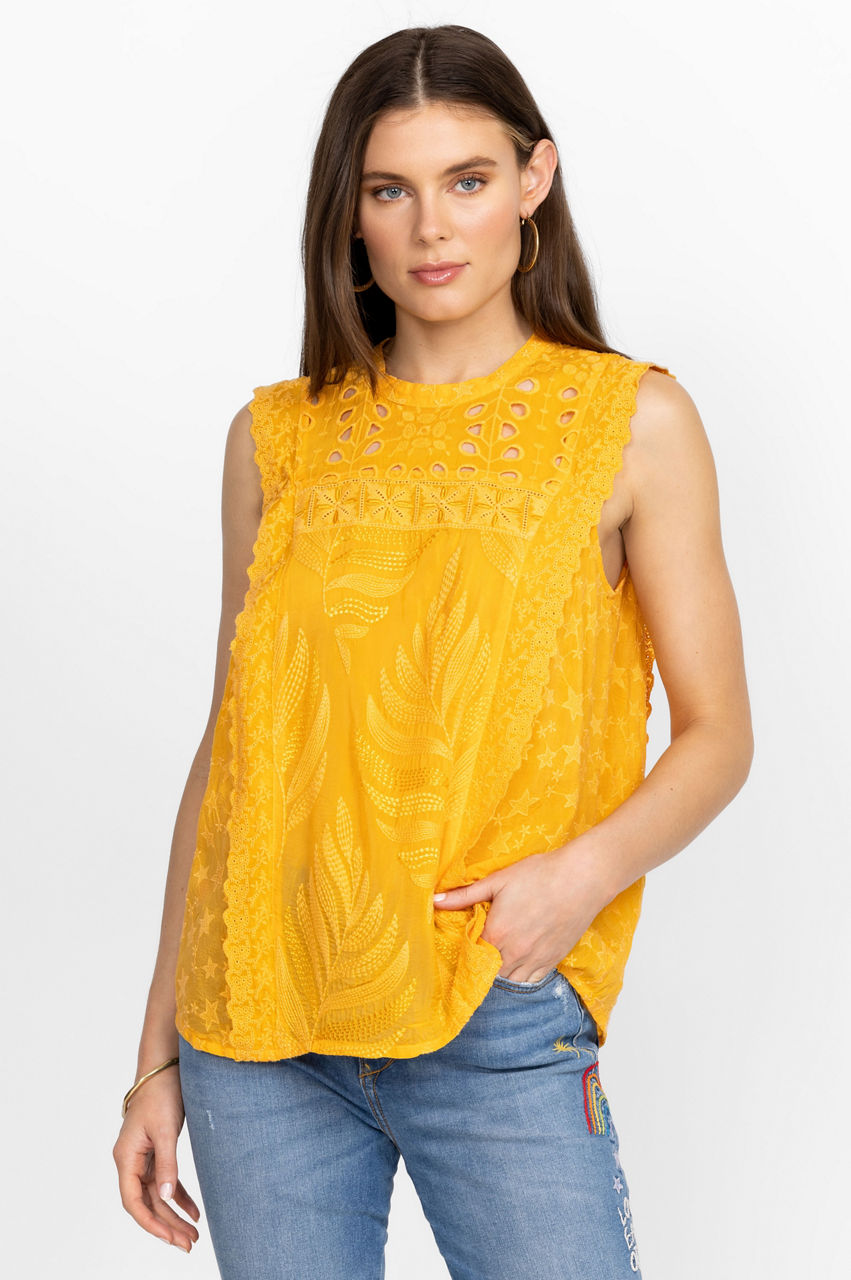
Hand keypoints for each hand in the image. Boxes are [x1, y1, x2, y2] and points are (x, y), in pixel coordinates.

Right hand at [113, 1069, 200, 1253]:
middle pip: (147, 1202)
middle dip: (167, 1225)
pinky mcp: (156, 1152)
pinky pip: (167, 1181)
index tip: (169, 1238)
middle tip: (188, 1244)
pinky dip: (180, 1196)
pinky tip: (194, 1211)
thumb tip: (167, 1198)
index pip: (133, 1201)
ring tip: (193, 1235)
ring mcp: (143, 1158)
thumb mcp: (166, 1130)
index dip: (150, 1222)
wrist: (164, 1068)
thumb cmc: (161, 1094)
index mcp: (126, 1157)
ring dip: (174, 1215)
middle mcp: (131, 1161)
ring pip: (158, 1195)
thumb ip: (167, 1164)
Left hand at [432, 843, 611, 981]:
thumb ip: (465, 895)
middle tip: (478, 954)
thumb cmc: (540, 874)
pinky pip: (531, 982)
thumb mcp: (498, 880)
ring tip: (496, 961)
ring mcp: (535, 960)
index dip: (465, 951)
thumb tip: (435, 900)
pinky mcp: (553, 961)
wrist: (582, 878)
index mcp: (497, 933)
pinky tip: (516, 966)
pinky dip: (520, 978)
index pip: (470, 955)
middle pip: (488, 972)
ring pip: (508, 981)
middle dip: (480, 966)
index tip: (462, 945)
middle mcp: (514, 953)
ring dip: (499, 974)